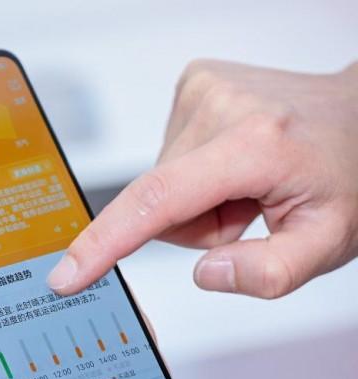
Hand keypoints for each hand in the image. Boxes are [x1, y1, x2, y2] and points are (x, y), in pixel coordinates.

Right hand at [47, 60, 357, 298]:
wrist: (356, 115)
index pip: (158, 199)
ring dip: (196, 200)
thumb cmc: (345, 173)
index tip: (69, 273)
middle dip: (194, 225)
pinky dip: (194, 174)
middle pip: (158, 201)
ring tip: (244, 188)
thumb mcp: (330, 241)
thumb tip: (205, 272)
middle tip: (246, 213)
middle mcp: (221, 106)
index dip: (106, 240)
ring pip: (160, 183)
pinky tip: (231, 167)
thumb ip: (271, 273)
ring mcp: (202, 90)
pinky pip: (167, 157)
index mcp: (256, 144)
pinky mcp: (192, 85)